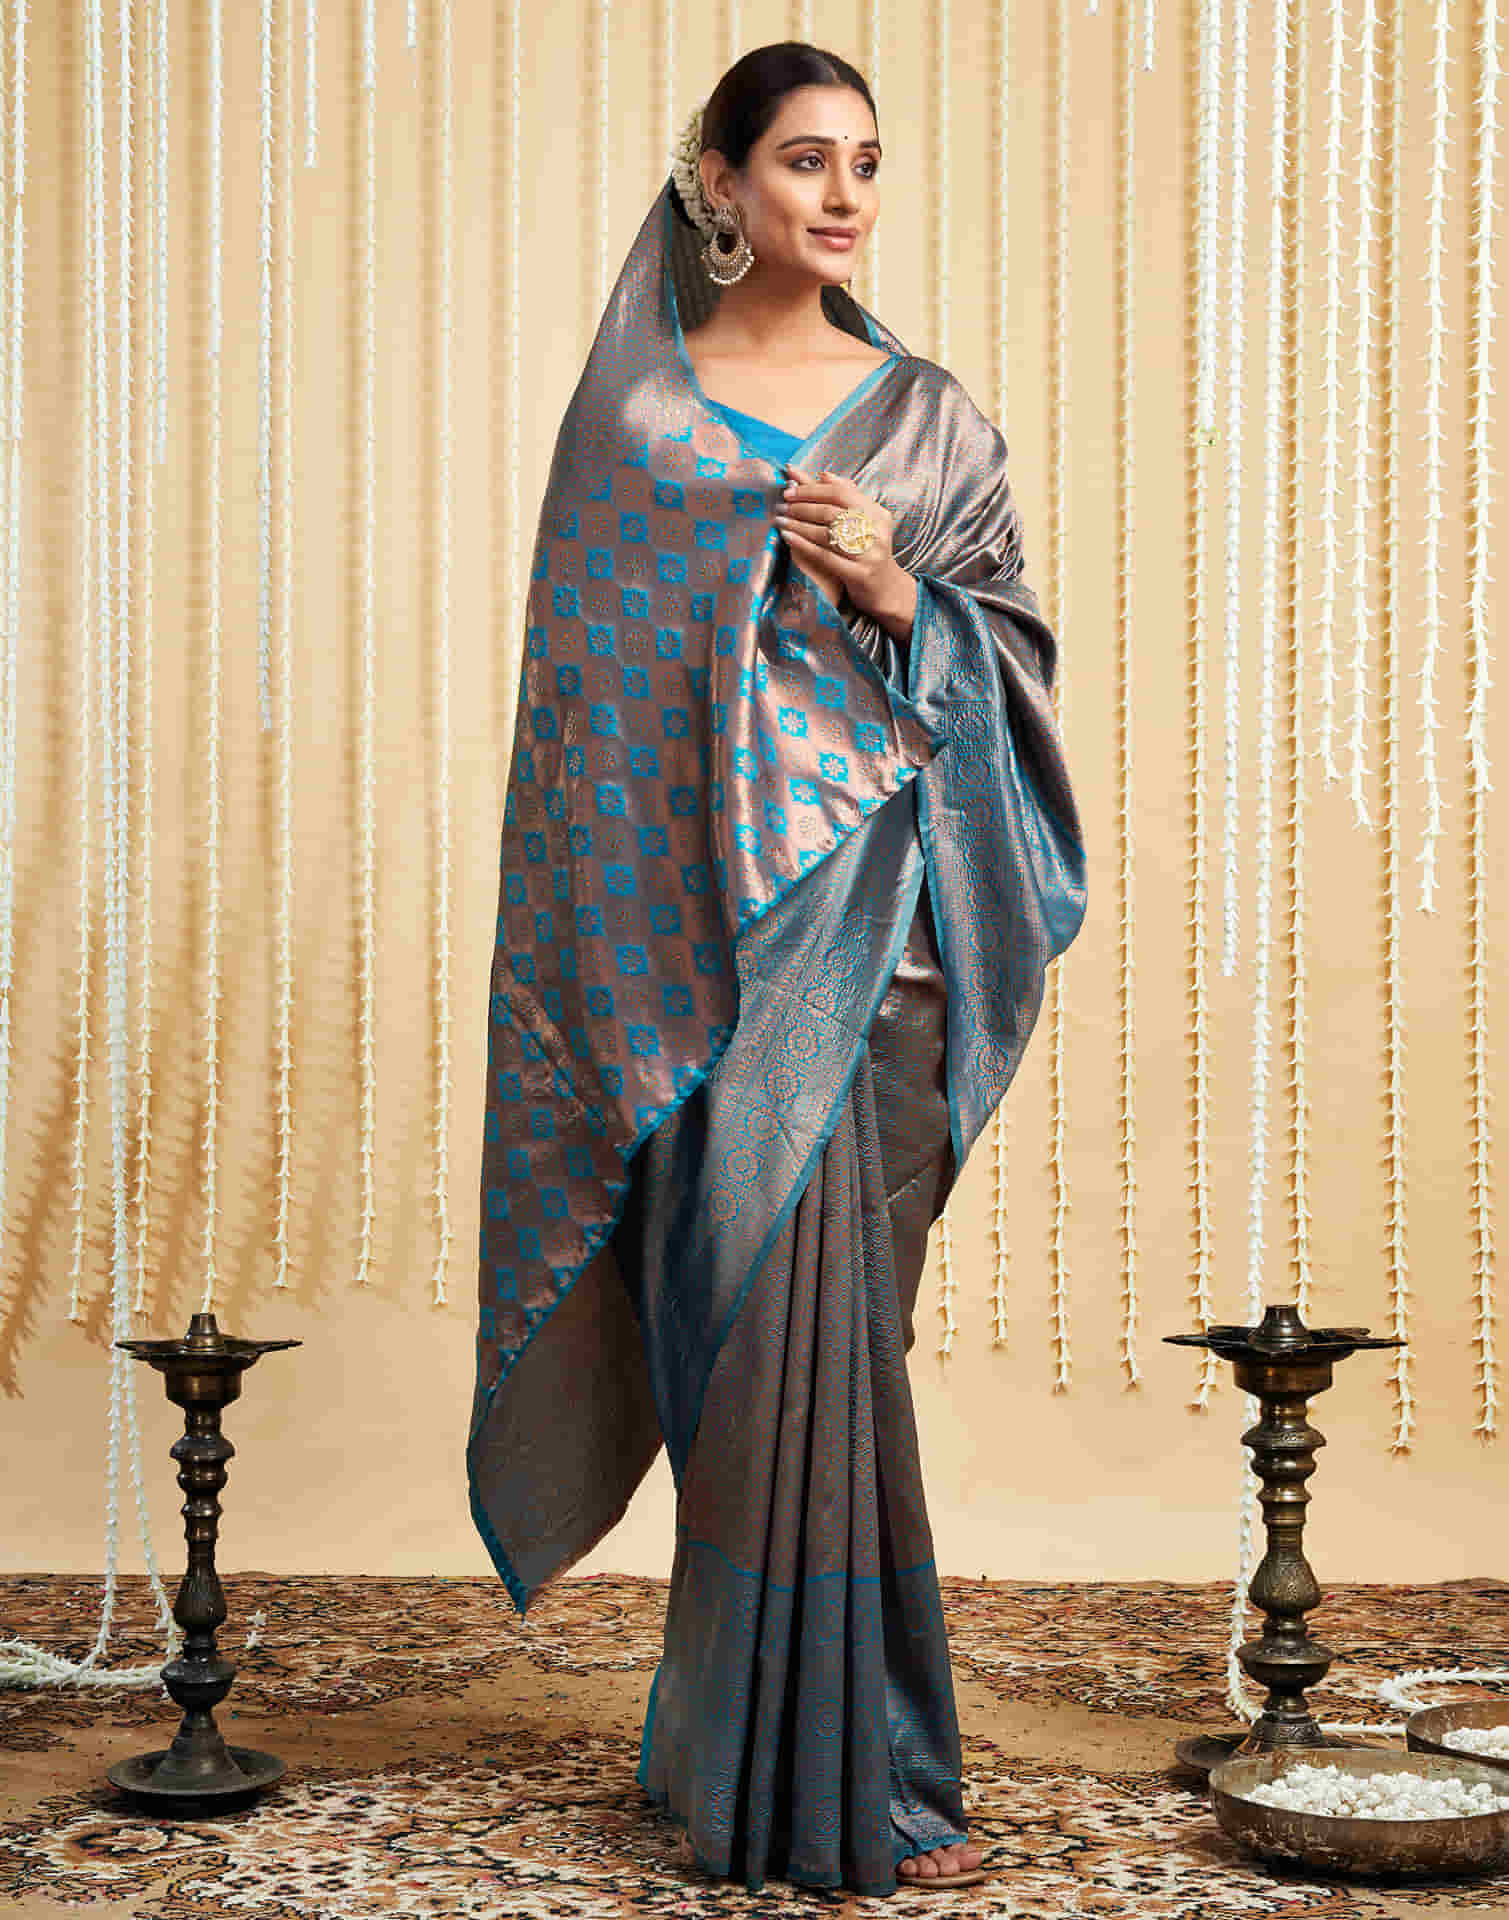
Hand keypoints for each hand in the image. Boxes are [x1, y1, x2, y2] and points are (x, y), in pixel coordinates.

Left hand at [773, 464, 909, 628]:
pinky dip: (804, 545)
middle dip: (802, 507)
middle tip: (782, 505)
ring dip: (799, 525)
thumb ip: (845, 497)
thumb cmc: (868, 551)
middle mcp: (876, 531)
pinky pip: (826, 556)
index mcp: (877, 513)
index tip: (790, 489)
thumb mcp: (863, 521)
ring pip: (827, 533)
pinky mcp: (859, 574)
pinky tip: (788, 538)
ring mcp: (869, 554)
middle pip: (832, 512)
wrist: (885, 589)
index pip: (841, 493)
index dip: (813, 489)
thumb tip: (823, 475)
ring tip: (780, 520)